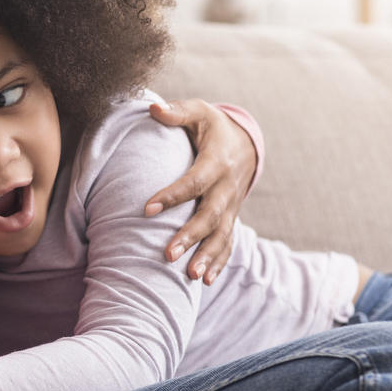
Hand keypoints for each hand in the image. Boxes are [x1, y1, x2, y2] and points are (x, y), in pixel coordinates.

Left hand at [145, 100, 257, 284]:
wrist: (245, 143)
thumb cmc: (212, 127)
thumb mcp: (199, 112)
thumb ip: (177, 112)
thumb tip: (152, 109)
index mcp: (218, 162)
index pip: (194, 182)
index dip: (172, 196)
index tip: (147, 209)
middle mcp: (227, 188)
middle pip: (210, 216)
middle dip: (190, 236)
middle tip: (167, 254)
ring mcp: (232, 206)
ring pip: (221, 235)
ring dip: (207, 257)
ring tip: (191, 277)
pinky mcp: (231, 217)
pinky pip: (228, 243)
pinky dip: (218, 262)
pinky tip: (205, 281)